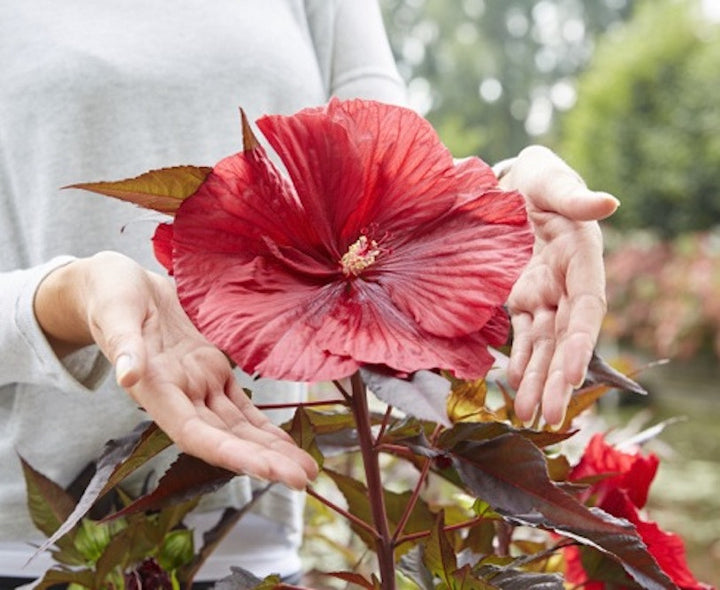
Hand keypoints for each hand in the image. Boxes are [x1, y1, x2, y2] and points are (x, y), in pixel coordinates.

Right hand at [34, 251, 317, 489]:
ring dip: (270, 448)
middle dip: (263, 460)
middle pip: (225, 438)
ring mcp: (198, 385)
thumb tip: (127, 376)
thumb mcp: (116, 314)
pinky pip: (240, 404)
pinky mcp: (211, 370)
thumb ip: (124, 346)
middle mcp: (180, 398)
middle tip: (303, 479)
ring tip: (305, 468)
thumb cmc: (112, 298)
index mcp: (156, 391)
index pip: (195, 433)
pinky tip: (284, 443)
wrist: (121, 286)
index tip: (265, 470)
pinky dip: (262, 424)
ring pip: (238, 426)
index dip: (229, 454)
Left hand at [499, 146, 618, 426]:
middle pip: (565, 338)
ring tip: (528, 416)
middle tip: (549, 417)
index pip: (587, 309)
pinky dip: (519, 359)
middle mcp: (567, 284)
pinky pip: (521, 334)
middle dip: (558, 379)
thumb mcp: (552, 180)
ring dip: (538, 380)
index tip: (572, 376)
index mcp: (583, 259)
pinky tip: (514, 385)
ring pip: (543, 344)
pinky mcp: (520, 297)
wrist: (511, 183)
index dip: (580, 343)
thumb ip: (574, 196)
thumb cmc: (539, 178)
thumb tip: (609, 202)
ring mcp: (543, 294)